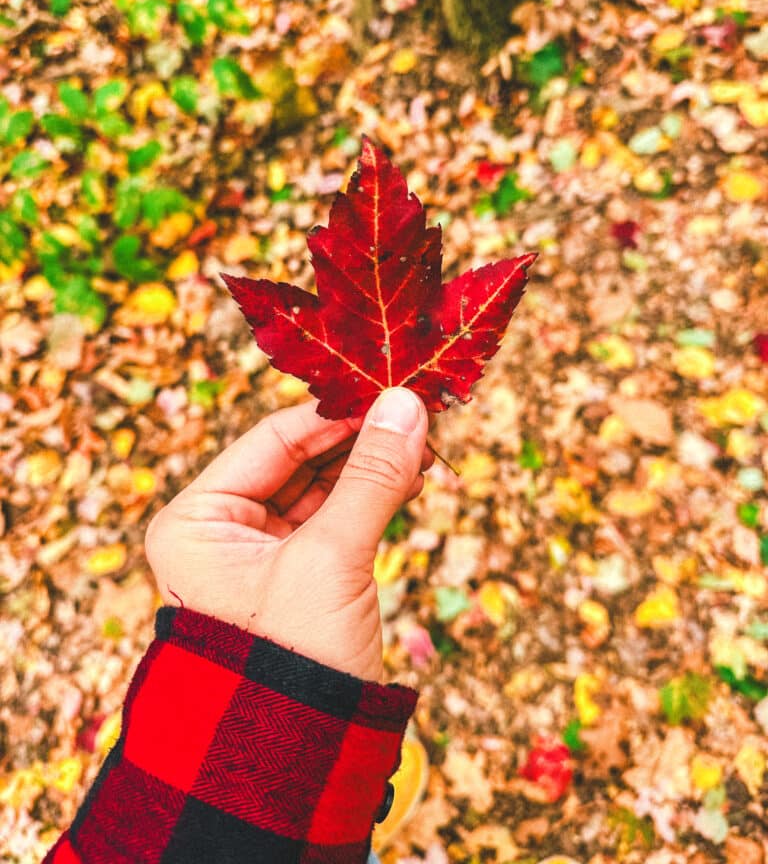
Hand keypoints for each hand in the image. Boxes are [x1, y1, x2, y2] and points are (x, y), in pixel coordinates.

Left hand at [145, 387, 431, 681]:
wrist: (298, 763)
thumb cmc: (293, 659)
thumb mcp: (332, 559)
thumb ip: (370, 477)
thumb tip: (408, 404)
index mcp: (195, 519)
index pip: (272, 440)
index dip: (336, 413)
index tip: (392, 395)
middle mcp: (218, 531)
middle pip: (298, 460)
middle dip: (359, 439)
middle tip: (416, 417)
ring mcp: (257, 555)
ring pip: (320, 488)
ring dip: (369, 467)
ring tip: (422, 448)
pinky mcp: (293, 578)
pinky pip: (333, 520)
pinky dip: (370, 499)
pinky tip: (410, 479)